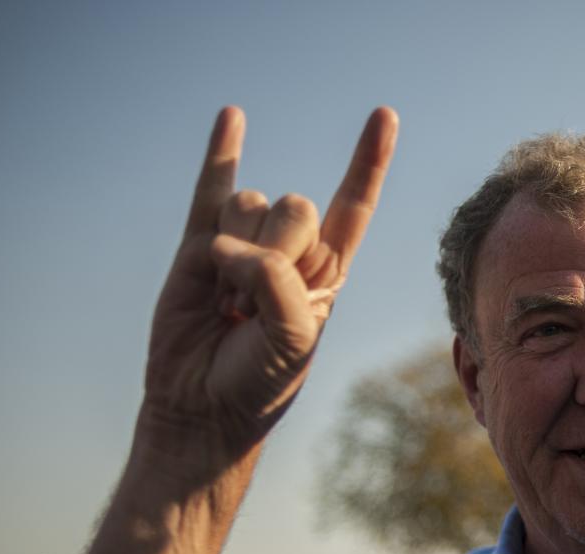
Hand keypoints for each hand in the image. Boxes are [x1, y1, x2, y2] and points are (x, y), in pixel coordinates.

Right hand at [142, 106, 397, 470]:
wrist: (203, 406)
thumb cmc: (260, 380)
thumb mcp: (292, 336)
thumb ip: (276, 282)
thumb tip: (227, 246)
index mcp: (327, 272)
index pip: (354, 207)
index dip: (369, 162)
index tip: (385, 115)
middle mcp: (290, 251)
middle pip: (295, 207)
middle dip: (277, 254)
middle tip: (255, 310)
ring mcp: (243, 245)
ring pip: (247, 206)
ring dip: (234, 260)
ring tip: (227, 306)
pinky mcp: (199, 248)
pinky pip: (211, 188)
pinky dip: (221, 152)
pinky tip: (233, 116)